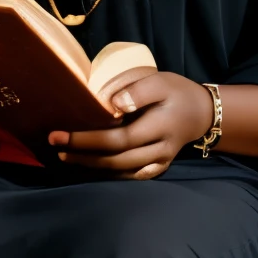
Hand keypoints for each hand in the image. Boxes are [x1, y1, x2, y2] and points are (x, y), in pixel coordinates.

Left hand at [48, 71, 214, 179]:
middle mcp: (160, 149)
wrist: (202, 113)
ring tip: (65, 156)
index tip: (61, 134)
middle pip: (117, 159)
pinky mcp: (157, 167)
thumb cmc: (176, 92)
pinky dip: (108, 174)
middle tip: (55, 144)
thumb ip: (137, 91)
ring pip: (122, 171)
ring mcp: (159, 162)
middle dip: (83, 155)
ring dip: (92, 166)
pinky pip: (130, 176)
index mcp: (160, 126)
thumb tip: (110, 105)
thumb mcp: (161, 81)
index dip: (88, 140)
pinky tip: (89, 167)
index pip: (119, 138)